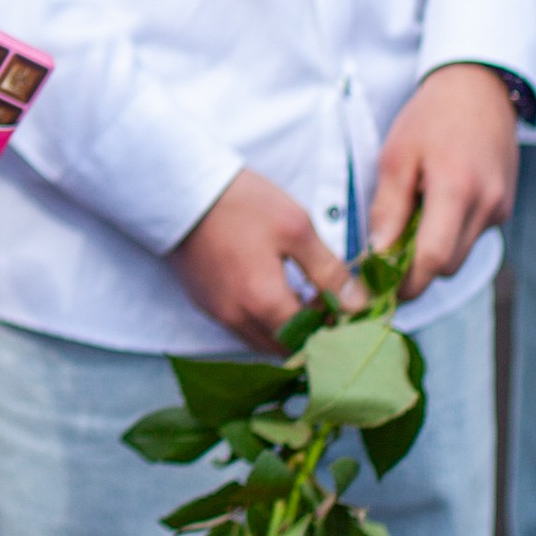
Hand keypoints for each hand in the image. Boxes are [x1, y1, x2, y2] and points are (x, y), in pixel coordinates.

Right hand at [170, 168, 356, 350]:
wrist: (178, 187)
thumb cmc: (240, 203)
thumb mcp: (295, 227)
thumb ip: (329, 270)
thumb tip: (358, 304)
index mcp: (264, 303)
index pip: (312, 339)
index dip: (334, 327)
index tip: (344, 303)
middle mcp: (238, 318)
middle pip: (286, 349)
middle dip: (311, 334)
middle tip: (325, 301)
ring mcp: (217, 312)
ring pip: (261, 341)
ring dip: (285, 330)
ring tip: (300, 295)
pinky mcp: (203, 301)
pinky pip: (240, 327)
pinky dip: (262, 321)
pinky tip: (269, 290)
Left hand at [367, 62, 516, 296]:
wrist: (478, 88)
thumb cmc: (431, 117)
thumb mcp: (396, 156)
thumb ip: (388, 209)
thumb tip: (377, 256)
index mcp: (457, 190)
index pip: (434, 259)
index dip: (406, 281)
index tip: (380, 286)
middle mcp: (487, 205)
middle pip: (448, 265)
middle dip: (417, 268)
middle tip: (386, 256)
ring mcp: (501, 208)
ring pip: (462, 253)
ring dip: (434, 248)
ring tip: (411, 218)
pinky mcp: (505, 206)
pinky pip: (473, 235)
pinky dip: (451, 232)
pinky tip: (436, 204)